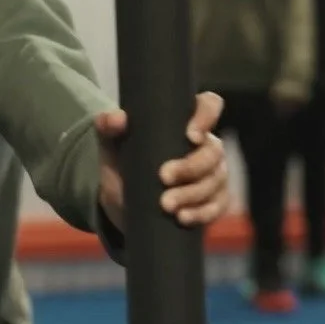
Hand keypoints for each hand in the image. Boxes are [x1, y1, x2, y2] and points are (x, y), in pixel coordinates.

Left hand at [95, 91, 229, 232]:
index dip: (207, 115)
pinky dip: (201, 213)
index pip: (209, 105)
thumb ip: (107, 126)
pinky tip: (183, 218)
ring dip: (192, 194)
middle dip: (190, 167)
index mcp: (185, 123)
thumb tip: (118, 118)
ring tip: (166, 205)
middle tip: (163, 178)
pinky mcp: (213, 202)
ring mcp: (213, 174)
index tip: (190, 135)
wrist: (121, 202)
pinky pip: (217, 207)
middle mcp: (205, 146)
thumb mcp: (110, 146)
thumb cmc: (122, 164)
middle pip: (213, 151)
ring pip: (216, 181)